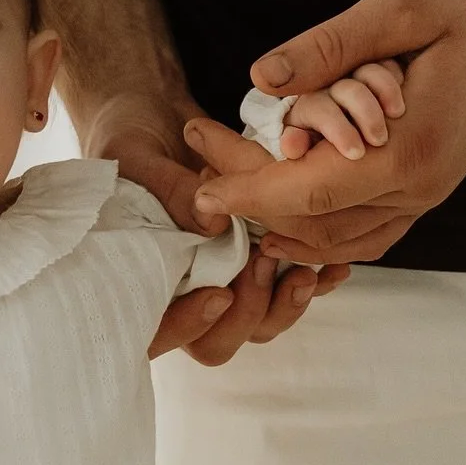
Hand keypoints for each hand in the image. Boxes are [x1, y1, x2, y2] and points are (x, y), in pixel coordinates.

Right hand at [83, 94, 348, 362]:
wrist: (156, 121)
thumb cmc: (131, 144)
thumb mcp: (141, 161)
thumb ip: (170, 192)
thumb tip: (211, 222)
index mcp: (139, 283)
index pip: (159, 335)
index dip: (188, 327)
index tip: (218, 294)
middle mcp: (182, 294)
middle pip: (217, 343)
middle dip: (247, 313)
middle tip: (261, 263)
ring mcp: (224, 285)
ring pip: (259, 325)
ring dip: (285, 305)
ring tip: (306, 271)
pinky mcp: (259, 268)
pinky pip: (291, 296)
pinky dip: (317, 284)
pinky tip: (334, 267)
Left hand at [185, 0, 465, 262]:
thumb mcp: (398, 9)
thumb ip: (329, 46)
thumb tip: (262, 78)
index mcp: (410, 149)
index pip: (308, 192)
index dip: (247, 193)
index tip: (199, 190)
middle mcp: (418, 189)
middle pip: (311, 222)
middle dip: (249, 202)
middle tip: (199, 172)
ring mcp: (423, 200)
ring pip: (332, 241)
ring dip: (275, 224)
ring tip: (227, 189)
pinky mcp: (422, 198)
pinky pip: (359, 238)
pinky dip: (313, 235)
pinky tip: (276, 218)